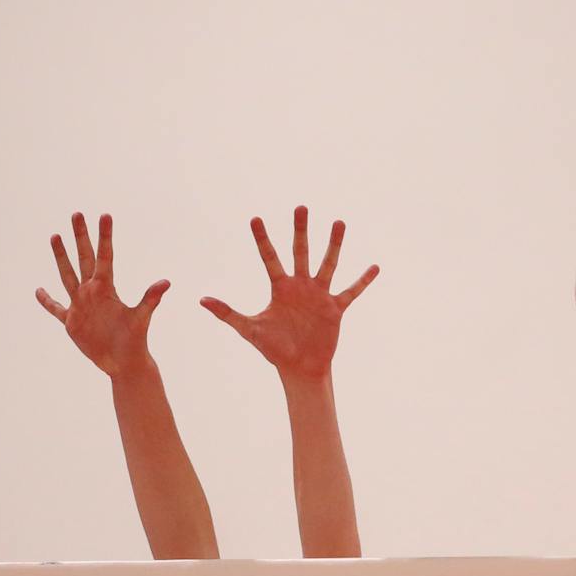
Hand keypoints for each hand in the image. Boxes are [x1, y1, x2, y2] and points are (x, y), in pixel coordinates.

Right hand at [36, 213, 168, 376]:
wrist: (124, 362)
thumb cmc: (135, 340)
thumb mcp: (141, 318)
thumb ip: (150, 299)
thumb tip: (166, 282)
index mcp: (106, 288)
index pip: (104, 256)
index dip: (104, 237)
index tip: (105, 215)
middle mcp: (92, 292)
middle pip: (83, 258)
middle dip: (80, 236)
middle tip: (77, 214)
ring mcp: (80, 305)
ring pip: (67, 275)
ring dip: (61, 257)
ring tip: (55, 236)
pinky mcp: (72, 321)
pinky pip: (56, 308)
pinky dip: (47, 301)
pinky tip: (38, 291)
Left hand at [201, 207, 377, 382]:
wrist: (299, 368)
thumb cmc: (274, 349)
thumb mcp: (249, 330)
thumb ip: (227, 313)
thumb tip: (201, 300)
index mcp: (280, 288)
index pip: (269, 258)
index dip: (262, 240)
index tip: (255, 219)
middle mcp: (300, 286)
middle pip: (300, 252)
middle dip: (300, 230)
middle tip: (300, 207)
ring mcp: (319, 295)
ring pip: (328, 264)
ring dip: (333, 244)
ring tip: (339, 222)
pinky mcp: (334, 308)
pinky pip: (351, 291)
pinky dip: (362, 281)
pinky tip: (374, 267)